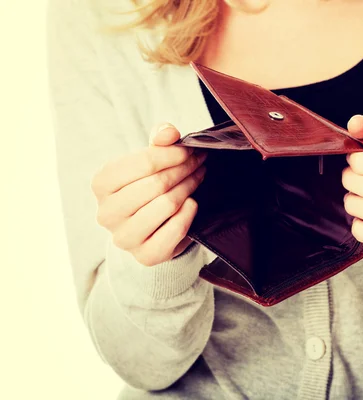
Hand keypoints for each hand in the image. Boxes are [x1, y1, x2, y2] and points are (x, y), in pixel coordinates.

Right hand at [91, 123, 206, 265]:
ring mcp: (124, 238)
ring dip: (188, 188)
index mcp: (101, 184)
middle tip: (199, 163)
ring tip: (197, 179)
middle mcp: (107, 213)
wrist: (150, 228)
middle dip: (184, 170)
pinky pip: (175, 230)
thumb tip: (169, 133)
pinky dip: (188, 214)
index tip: (190, 151)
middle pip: (157, 184)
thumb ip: (160, 139)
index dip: (173, 154)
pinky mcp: (145, 255)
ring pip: (167, 205)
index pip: (144, 162)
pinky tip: (192, 204)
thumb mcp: (150, 159)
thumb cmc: (147, 186)